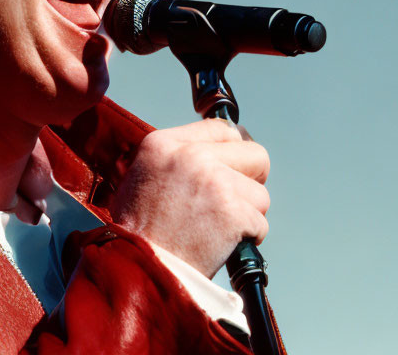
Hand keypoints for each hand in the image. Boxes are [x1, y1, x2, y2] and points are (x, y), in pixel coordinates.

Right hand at [110, 119, 269, 277]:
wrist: (138, 268)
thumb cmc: (138, 229)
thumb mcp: (142, 174)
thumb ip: (176, 158)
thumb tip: (216, 153)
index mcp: (164, 143)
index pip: (220, 128)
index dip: (233, 150)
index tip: (234, 166)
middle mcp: (191, 155)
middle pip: (254, 154)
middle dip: (252, 178)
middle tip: (237, 198)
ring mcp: (215, 182)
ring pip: (260, 194)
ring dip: (247, 214)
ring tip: (217, 228)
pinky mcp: (233, 212)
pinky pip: (260, 223)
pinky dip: (247, 237)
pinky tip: (221, 244)